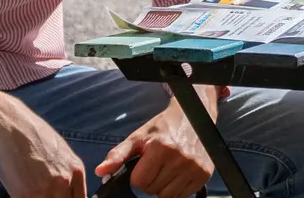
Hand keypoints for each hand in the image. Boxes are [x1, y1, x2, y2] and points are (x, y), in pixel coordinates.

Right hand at [0, 85, 86, 197]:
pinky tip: (20, 192)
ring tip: (30, 192)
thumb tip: (66, 187)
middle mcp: (65, 181)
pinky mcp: (25, 195)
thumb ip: (66, 171)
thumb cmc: (30, 133)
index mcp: (76, 170)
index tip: (59, 197)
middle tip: (43, 194)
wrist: (8, 124)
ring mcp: (46, 190)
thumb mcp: (59, 151)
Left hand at [95, 101, 214, 197]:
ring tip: (166, 170)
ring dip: (163, 188)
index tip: (143, 166)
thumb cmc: (163, 127)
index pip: (140, 182)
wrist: (193, 114)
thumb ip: (117, 155)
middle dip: (150, 181)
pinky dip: (177, 189)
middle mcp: (179, 158)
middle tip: (155, 166)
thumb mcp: (138, 137)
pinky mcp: (204, 174)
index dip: (137, 176)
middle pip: (153, 190)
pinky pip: (183, 196)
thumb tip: (100, 172)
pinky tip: (177, 174)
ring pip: (167, 196)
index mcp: (160, 148)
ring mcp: (194, 167)